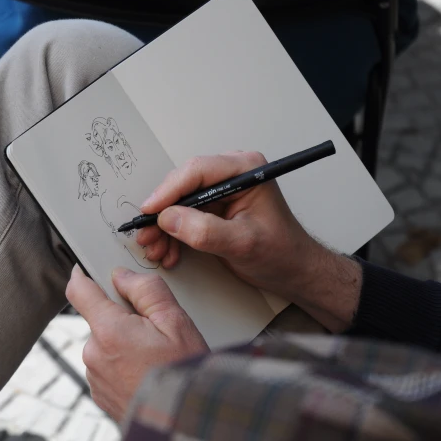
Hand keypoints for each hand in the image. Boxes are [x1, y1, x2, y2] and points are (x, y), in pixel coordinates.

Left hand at [65, 265, 208, 420]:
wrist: (183, 422)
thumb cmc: (184, 374)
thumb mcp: (176, 322)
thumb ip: (147, 289)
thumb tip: (123, 276)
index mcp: (109, 331)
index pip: (79, 290)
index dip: (83, 275)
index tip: (87, 269)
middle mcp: (94, 354)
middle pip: (100, 319)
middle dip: (121, 317)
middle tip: (153, 330)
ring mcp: (95, 377)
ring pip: (105, 344)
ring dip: (123, 343)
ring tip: (154, 357)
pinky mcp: (100, 394)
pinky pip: (107, 367)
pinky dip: (123, 364)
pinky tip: (147, 372)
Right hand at [136, 151, 361, 331]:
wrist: (292, 271)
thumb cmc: (281, 253)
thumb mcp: (243, 244)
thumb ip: (205, 231)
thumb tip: (169, 219)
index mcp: (245, 170)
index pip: (197, 171)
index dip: (169, 191)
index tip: (150, 211)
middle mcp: (231, 174)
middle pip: (183, 185)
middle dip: (163, 214)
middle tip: (147, 235)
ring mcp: (221, 190)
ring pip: (179, 202)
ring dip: (164, 228)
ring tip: (156, 250)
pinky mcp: (213, 207)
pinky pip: (183, 215)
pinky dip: (172, 234)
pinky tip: (168, 252)